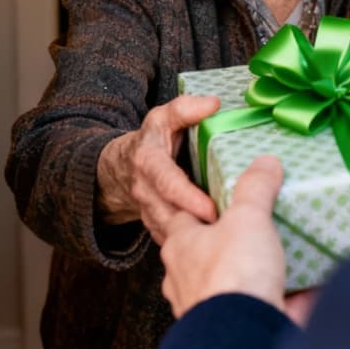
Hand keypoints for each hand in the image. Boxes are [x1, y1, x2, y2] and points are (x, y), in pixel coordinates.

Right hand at [96, 94, 219, 244]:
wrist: (122, 167)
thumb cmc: (151, 139)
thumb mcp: (164, 117)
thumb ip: (185, 109)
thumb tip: (214, 103)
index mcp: (148, 162)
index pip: (167, 183)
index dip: (188, 197)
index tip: (212, 209)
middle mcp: (144, 191)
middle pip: (169, 213)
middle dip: (195, 224)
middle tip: (227, 230)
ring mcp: (148, 211)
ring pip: (170, 231)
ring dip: (194, 237)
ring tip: (225, 239)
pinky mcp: (156, 226)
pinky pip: (172, 239)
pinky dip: (191, 245)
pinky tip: (214, 243)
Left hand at [160, 155, 317, 325]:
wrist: (244, 337)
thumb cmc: (233, 273)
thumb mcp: (247, 217)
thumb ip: (255, 188)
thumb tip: (265, 162)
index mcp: (181, 248)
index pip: (182, 218)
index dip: (201, 205)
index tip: (222, 196)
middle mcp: (188, 282)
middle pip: (208, 255)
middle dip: (230, 244)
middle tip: (257, 226)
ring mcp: (211, 311)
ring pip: (234, 286)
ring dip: (255, 275)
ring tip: (284, 257)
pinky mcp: (238, 332)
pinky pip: (264, 310)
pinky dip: (286, 300)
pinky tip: (311, 288)